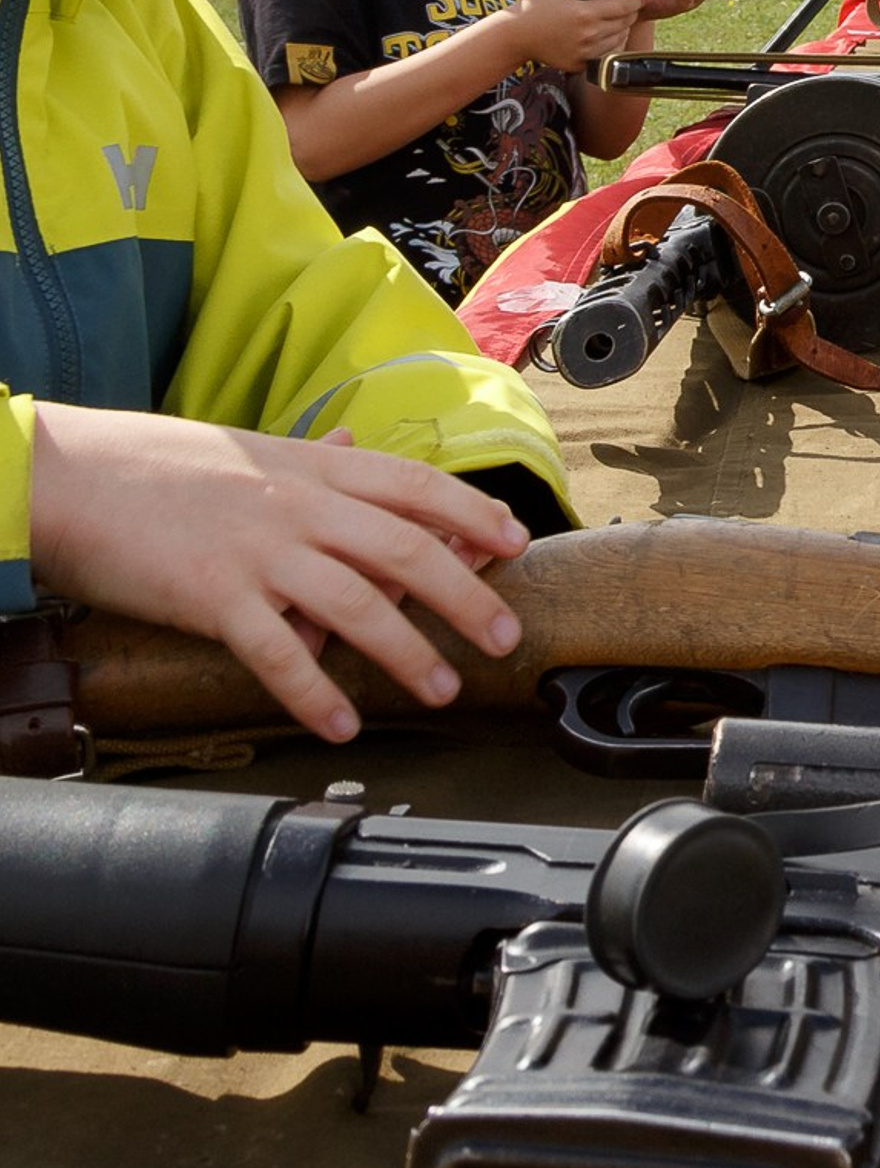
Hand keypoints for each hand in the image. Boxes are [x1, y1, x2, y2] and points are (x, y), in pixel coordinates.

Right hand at [28, 404, 529, 741]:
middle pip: (407, 549)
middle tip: (503, 636)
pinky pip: (279, 652)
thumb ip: (312, 458)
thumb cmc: (164, 467)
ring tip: (441, 688)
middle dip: (465, 596)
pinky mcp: (214, 597)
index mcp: (317, 468)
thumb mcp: (252, 449)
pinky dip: (317, 691)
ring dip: (407, 652)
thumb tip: (354, 444)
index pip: (417, 486)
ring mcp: (261, 552)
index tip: (516, 542)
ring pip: (358, 603)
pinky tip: (343, 724)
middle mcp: (301, 505)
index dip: (473, 514)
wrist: (74, 478)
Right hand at [508, 0, 693, 68]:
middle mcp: (588, 35)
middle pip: (626, 23)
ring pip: (619, 39)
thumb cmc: (533, 5)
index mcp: (584, 13)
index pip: (625, 6)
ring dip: (624, 27)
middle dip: (632, 11)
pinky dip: (612, 42)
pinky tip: (606, 32)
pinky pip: (607, 53)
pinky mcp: (581, 64)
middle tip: (633, 1)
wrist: (514, 36)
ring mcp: (585, 52)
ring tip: (620, 16)